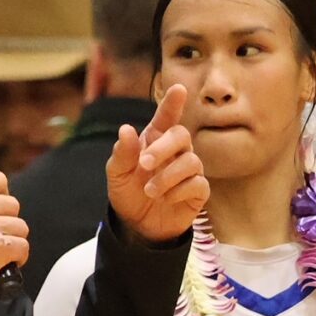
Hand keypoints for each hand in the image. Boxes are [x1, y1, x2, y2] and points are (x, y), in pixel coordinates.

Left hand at [105, 84, 207, 243]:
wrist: (136, 226)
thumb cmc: (128, 194)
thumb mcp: (117, 174)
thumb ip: (122, 153)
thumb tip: (126, 129)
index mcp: (154, 141)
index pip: (166, 118)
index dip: (173, 103)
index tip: (178, 89)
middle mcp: (175, 152)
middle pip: (181, 136)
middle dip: (163, 148)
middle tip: (144, 164)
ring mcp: (189, 171)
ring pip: (191, 161)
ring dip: (167, 176)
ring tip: (150, 191)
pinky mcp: (198, 191)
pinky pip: (199, 184)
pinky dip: (180, 191)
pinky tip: (167, 200)